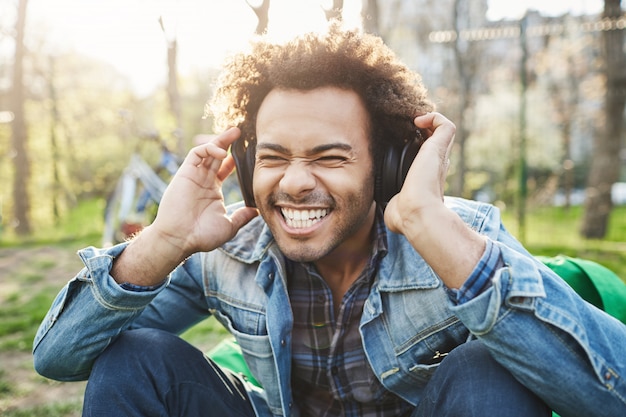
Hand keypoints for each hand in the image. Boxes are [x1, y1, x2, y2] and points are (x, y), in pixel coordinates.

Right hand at [151, 127, 257, 256]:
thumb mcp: (229, 226)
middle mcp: (203, 180)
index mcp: (213, 190)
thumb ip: (242, 216)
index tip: (248, 152)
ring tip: (235, 132)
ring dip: (220, 140)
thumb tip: (256, 211)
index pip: (225, 168)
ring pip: (207, 151)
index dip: (235, 159)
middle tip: (241, 132)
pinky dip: (208, 149)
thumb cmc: (202, 235)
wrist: (181, 239)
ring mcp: (194, 176)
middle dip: (228, 142)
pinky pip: (196, 154)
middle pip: (217, 155)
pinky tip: (222, 153)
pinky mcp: (185, 173)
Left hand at [383, 112, 484, 287]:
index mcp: (428, 180)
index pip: (432, 162)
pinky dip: (434, 118)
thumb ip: (392, 205)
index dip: (421, 151)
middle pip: (439, 143)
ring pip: (445, 132)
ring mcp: (439, 157)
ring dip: (431, 122)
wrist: (414, 213)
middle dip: (427, 132)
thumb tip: (387, 210)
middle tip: (411, 129)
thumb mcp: (394, 207)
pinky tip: (418, 122)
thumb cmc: (404, 215)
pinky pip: (446, 125)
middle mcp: (437, 167)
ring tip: (415, 122)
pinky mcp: (438, 148)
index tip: (406, 146)